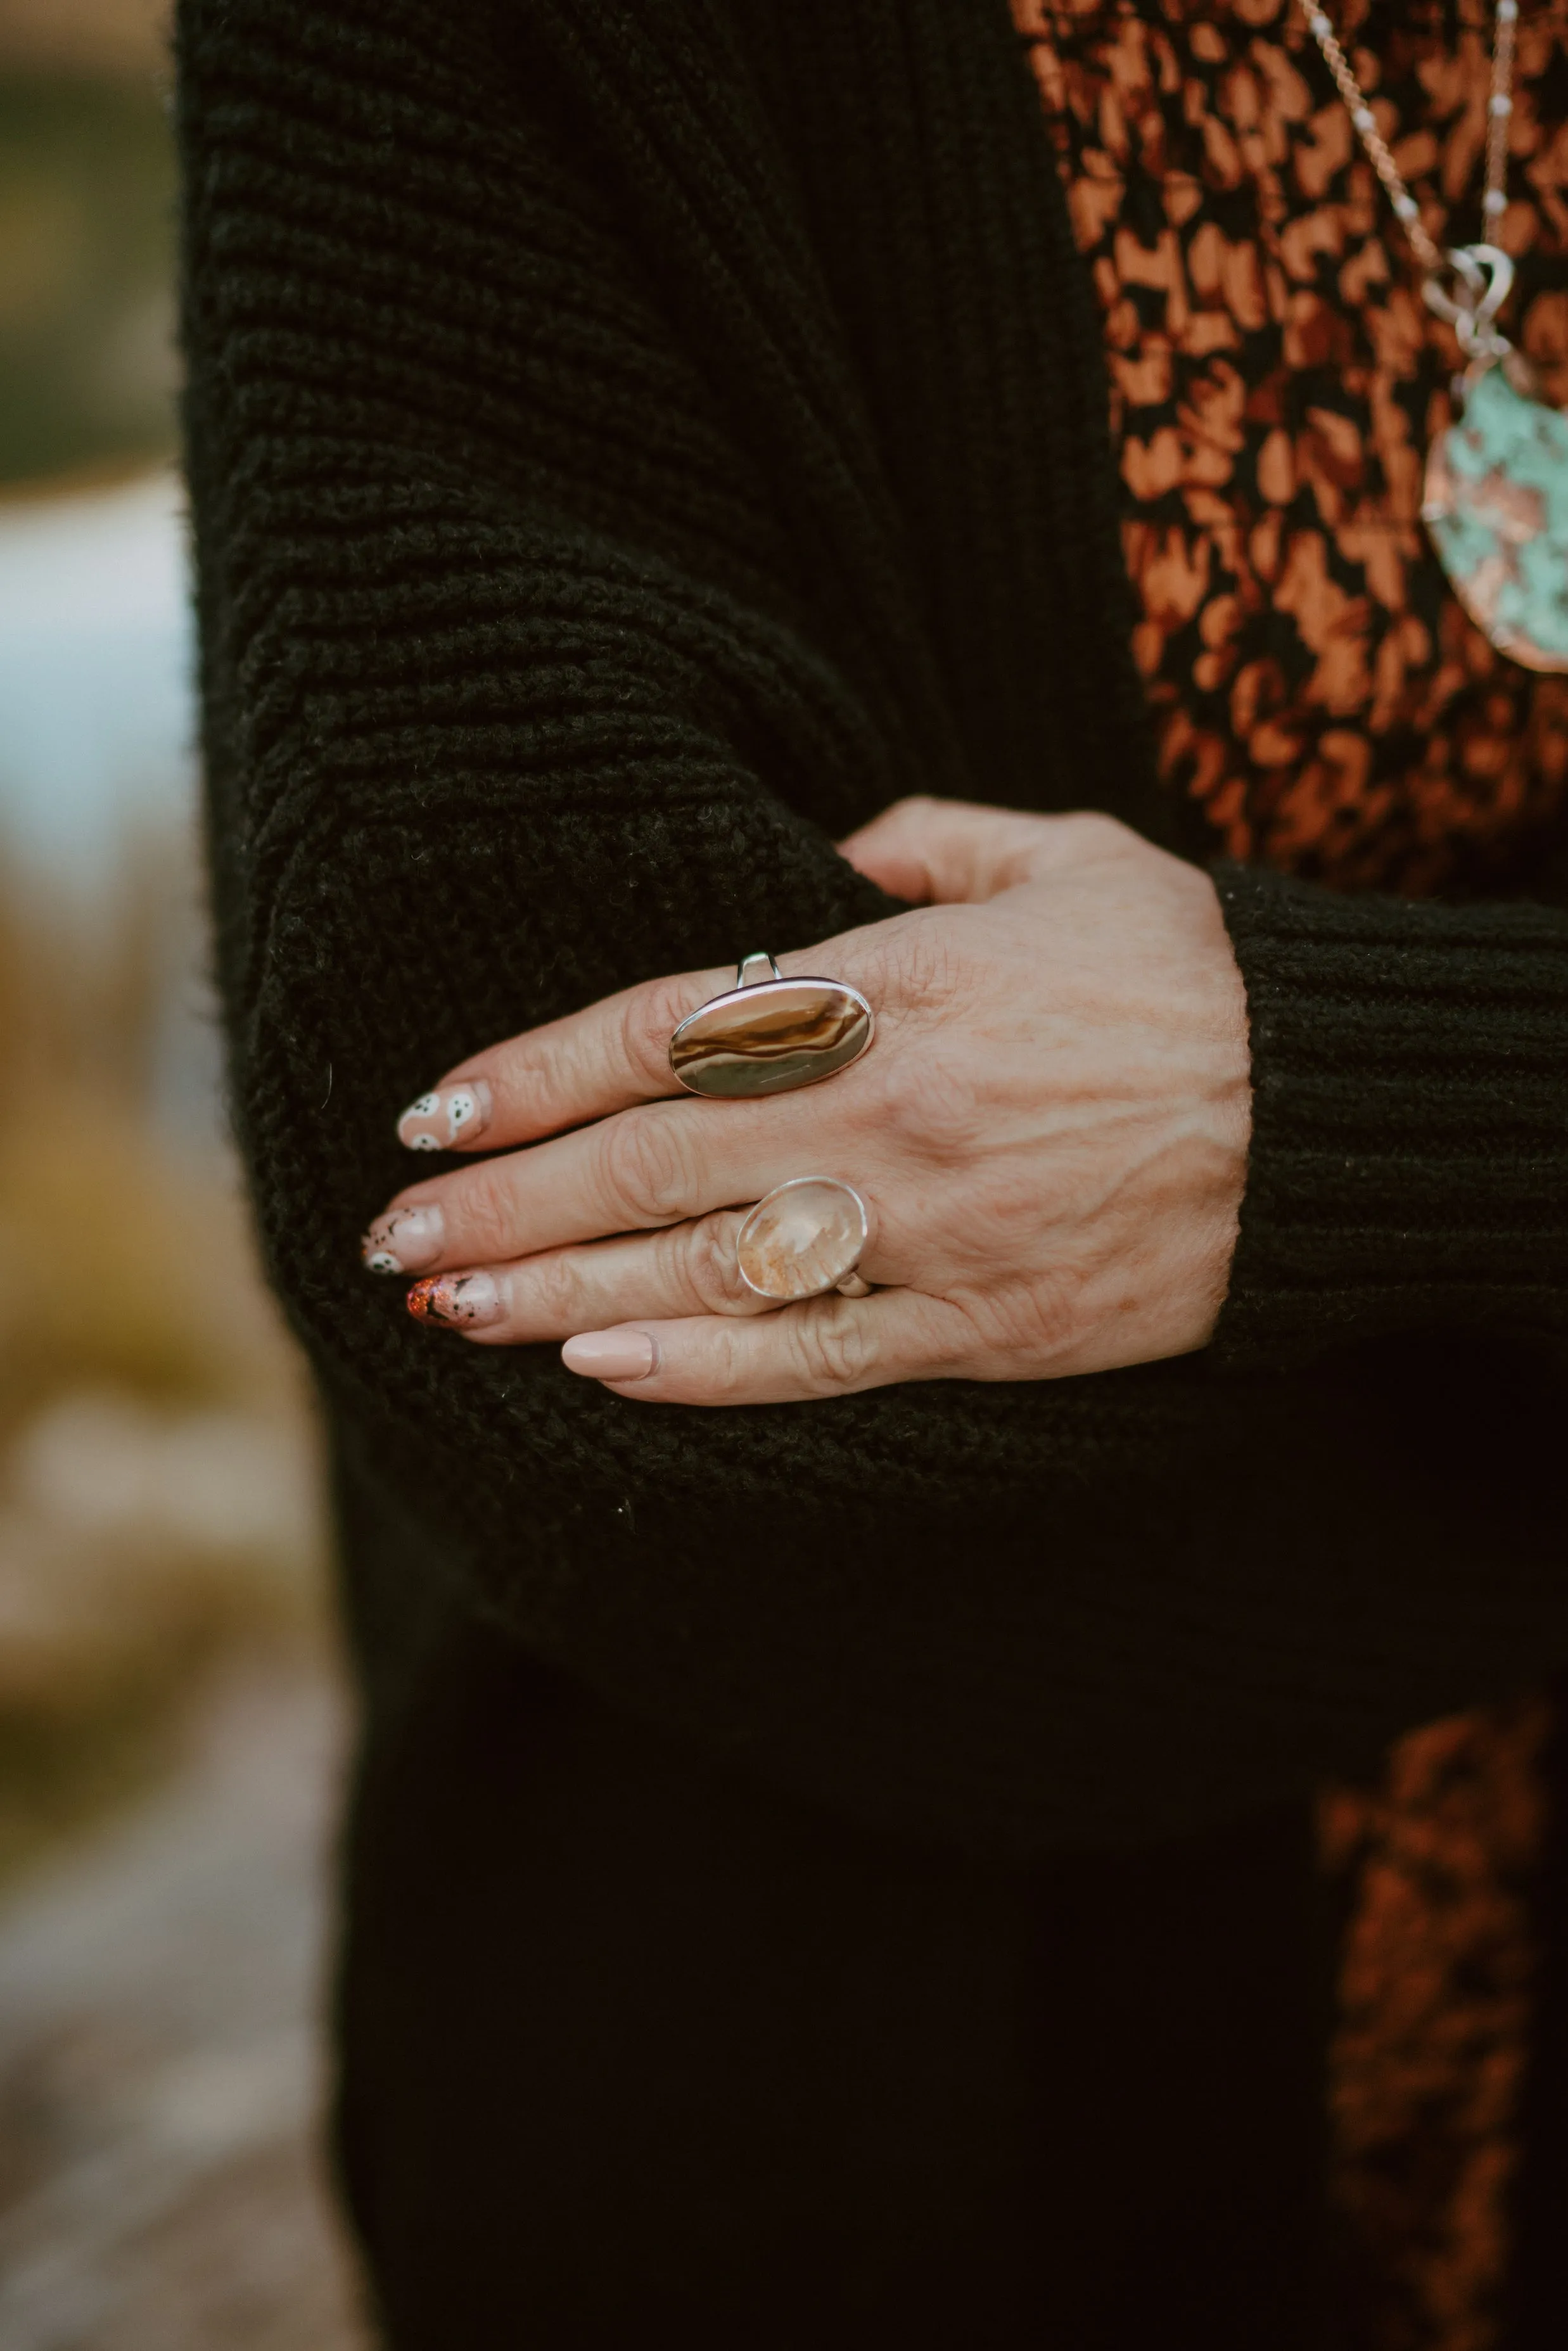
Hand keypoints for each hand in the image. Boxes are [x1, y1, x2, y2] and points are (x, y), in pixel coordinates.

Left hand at [362, 801, 1251, 1404]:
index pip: (661, 1033)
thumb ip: (916, 846)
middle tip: (394, 1237)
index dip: (532, 1075)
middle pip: (648, 1163)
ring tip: (452, 1309)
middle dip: (504, 1202)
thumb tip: (812, 860)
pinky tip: (603, 1370)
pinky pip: (817, 1359)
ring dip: (561, 1291)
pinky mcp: (982, 1325)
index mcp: (893, 986)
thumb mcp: (1059, 853)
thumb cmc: (1190, 970)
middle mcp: (887, 1113)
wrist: (1337, 1110)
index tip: (433, 1113)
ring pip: (706, 1271)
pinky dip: (703, 1369)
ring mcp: (931, 1232)